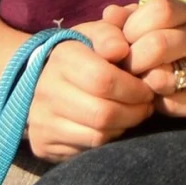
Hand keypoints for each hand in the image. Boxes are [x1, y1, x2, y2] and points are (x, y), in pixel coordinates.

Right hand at [26, 15, 153, 160]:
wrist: (39, 80)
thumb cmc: (82, 56)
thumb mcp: (95, 35)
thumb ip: (111, 34)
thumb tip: (120, 50)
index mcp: (61, 58)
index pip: (104, 80)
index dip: (134, 89)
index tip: (146, 89)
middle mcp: (44, 90)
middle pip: (103, 113)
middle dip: (134, 112)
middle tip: (144, 106)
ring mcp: (40, 120)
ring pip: (97, 135)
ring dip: (123, 127)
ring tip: (128, 115)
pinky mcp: (41, 144)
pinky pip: (86, 150)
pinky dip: (105, 140)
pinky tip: (108, 127)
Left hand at [119, 0, 185, 117]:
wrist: (182, 81)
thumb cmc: (146, 46)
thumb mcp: (135, 27)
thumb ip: (120, 20)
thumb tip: (110, 14)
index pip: (162, 10)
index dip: (133, 28)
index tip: (125, 41)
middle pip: (158, 45)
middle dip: (131, 60)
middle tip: (124, 68)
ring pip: (165, 78)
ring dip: (142, 83)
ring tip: (140, 82)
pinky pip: (173, 103)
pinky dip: (156, 103)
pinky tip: (155, 97)